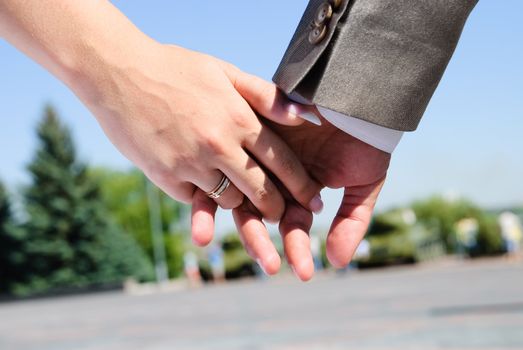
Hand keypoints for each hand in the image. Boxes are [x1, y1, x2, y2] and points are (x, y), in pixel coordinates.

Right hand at [82, 44, 322, 221]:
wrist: (117, 73)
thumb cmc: (175, 69)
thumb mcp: (224, 72)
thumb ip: (266, 96)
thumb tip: (305, 117)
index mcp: (238, 118)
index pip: (282, 161)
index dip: (302, 185)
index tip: (314, 200)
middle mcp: (218, 145)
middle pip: (261, 190)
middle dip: (279, 208)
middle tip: (288, 216)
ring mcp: (190, 163)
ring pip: (230, 201)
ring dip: (241, 204)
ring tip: (248, 202)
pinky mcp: (165, 177)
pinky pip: (196, 200)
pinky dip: (204, 198)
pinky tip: (205, 187)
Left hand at [193, 113, 390, 278]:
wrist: (364, 93)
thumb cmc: (368, 139)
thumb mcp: (364, 184)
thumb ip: (350, 221)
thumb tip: (336, 263)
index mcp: (298, 189)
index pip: (291, 223)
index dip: (297, 247)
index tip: (303, 271)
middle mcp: (273, 174)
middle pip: (257, 212)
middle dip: (260, 240)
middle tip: (267, 266)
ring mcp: (258, 152)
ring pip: (234, 187)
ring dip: (220, 213)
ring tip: (206, 240)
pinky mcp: (248, 125)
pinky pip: (228, 150)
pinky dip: (218, 172)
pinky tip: (212, 194)